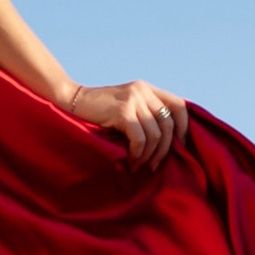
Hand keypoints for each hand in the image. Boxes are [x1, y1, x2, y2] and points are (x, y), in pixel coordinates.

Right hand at [66, 79, 187, 169]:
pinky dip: (138, 154)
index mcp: (148, 89)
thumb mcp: (126, 107)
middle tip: (155, 165)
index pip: (180, 106)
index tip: (178, 147)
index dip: (184, 128)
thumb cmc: (98, 112)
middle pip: (169, 123)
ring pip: (155, 134)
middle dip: (165, 149)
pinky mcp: (122, 111)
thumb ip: (145, 114)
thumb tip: (168, 142)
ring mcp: (133, 99)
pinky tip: (131, 161)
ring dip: (150, 155)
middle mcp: (143, 91)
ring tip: (140, 165)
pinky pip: (140, 139)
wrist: (71, 102)